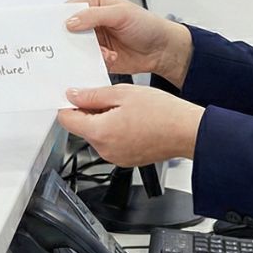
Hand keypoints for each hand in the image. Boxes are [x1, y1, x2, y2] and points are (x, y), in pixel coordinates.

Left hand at [57, 82, 203, 165]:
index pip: (66, 120)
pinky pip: (111, 143)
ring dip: (103, 120)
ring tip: (124, 108)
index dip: (68, 104)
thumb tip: (73, 95)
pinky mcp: (126, 160)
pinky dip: (114, 130)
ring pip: (97, 134)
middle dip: (89, 111)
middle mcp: (104, 150)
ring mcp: (116, 157)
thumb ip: (93, 95)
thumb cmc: (161, 112)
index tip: (75, 95)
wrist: (186, 131)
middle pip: (82, 127)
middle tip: (109, 97)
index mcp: (100, 132)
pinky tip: (131, 120)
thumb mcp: (122, 93)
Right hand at [64, 0, 192, 85]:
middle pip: (68, 30)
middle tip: (67, 45)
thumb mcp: (121, 13)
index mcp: (93, 3)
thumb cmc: (146, 24)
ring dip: (83, 52)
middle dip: (67, 38)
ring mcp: (93, 41)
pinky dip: (92, 63)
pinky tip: (108, 59)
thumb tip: (70, 21)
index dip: (58, 17)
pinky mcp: (97, 58)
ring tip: (101, 52)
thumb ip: (94, 15)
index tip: (51, 27)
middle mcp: (90, 22)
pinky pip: (85, 62)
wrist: (162, 50)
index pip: (69, 8)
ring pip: (75, 48)